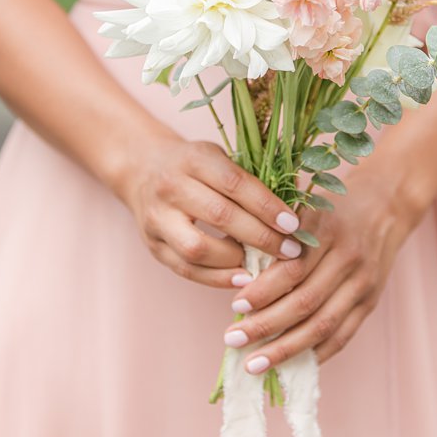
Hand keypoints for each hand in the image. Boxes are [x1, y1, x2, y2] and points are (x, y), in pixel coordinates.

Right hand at [113, 135, 303, 289]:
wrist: (142, 171)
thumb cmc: (194, 166)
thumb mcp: (216, 158)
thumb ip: (247, 181)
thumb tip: (290, 217)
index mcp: (192, 158)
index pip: (234, 183)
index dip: (267, 206)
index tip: (294, 225)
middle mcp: (170, 186)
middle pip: (220, 216)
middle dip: (261, 237)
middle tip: (291, 250)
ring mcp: (157, 218)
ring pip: (198, 248)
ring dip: (237, 261)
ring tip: (263, 265)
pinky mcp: (152, 245)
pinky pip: (186, 269)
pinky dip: (218, 278)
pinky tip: (243, 278)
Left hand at [219, 168, 425, 371]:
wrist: (384, 206)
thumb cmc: (327, 208)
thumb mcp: (300, 208)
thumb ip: (268, 234)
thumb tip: (231, 271)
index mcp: (326, 230)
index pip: (292, 268)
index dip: (263, 290)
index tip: (234, 304)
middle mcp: (348, 259)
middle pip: (305, 302)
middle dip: (266, 326)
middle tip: (232, 339)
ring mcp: (363, 284)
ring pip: (323, 325)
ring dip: (285, 349)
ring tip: (254, 363)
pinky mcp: (371, 303)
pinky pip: (342, 336)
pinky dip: (315, 354)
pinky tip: (289, 366)